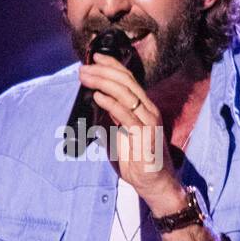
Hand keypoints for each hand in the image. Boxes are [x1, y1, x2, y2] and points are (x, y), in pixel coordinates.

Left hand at [77, 53, 185, 212]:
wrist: (155, 182)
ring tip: (86, 78)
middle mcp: (149, 110)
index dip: (113, 65)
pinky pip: (126, 115)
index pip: (129, 79)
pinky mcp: (145, 135)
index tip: (95, 57)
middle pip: (127, 82)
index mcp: (144, 107)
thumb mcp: (120, 133)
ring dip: (104, 83)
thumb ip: (111, 117)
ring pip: (126, 94)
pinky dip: (111, 104)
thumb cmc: (138, 159)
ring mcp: (149, 121)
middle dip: (103, 72)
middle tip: (84, 67)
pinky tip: (98, 97)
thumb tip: (95, 101)